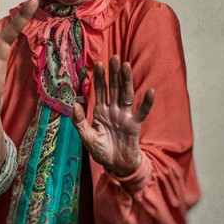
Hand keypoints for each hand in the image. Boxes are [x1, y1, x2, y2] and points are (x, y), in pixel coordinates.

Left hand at [71, 55, 155, 176]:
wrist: (116, 166)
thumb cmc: (101, 151)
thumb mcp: (86, 137)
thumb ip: (79, 122)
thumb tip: (74, 104)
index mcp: (100, 111)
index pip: (100, 90)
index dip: (99, 77)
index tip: (98, 63)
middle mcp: (113, 110)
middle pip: (114, 88)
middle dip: (113, 73)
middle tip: (114, 57)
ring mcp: (125, 116)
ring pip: (126, 94)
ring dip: (126, 81)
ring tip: (126, 66)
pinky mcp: (134, 125)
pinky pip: (141, 112)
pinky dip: (146, 103)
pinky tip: (150, 92)